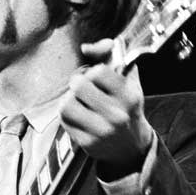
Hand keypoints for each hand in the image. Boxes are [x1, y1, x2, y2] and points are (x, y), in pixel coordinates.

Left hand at [60, 38, 153, 179]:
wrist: (131, 147)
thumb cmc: (127, 108)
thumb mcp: (128, 81)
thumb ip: (111, 56)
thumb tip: (86, 47)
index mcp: (128, 97)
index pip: (99, 71)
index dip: (93, 71)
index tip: (96, 77)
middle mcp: (116, 115)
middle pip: (79, 86)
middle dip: (78, 83)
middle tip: (83, 88)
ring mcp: (101, 131)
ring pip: (67, 104)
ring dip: (69, 99)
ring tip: (78, 101)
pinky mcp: (87, 143)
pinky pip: (64, 120)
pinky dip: (67, 114)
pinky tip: (77, 115)